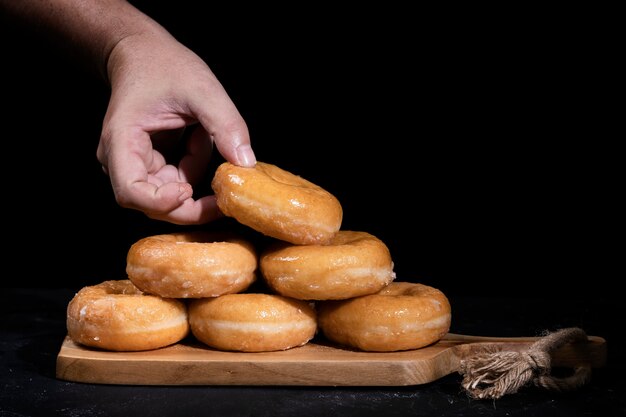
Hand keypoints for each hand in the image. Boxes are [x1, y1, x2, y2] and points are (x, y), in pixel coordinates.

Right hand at [97, 29, 255, 223]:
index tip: (190, 192)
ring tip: (202, 135)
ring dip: (194, 173)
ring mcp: (134, 163)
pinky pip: (175, 180)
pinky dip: (193, 165)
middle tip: (223, 196)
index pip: (131, 191)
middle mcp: (120, 158)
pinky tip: (197, 137)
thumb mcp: (203, 88)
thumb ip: (225, 124)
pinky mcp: (150, 164)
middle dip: (190, 204)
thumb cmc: (164, 65)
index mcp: (121, 140)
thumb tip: (246, 163)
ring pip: (167, 194)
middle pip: (151, 203)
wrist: (144, 53)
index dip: (161, 202)